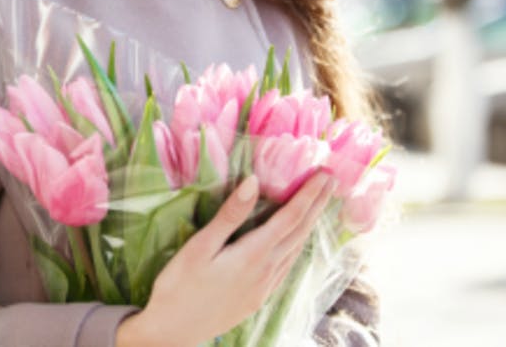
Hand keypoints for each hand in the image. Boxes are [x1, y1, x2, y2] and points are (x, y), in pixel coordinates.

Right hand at [115, 171, 335, 346]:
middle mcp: (266, 271)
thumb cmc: (179, 285)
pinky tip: (295, 242)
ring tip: (319, 204)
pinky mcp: (258, 298)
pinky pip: (286, 265)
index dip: (309, 194)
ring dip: (310, 224)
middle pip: (299, 231)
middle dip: (317, 204)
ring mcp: (264, 287)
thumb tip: (254, 181)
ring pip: (296, 249)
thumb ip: (230, 214)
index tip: (324, 174)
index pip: (290, 217)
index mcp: (253, 254)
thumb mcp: (200, 246)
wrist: (173, 331)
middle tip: (331, 181)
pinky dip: (297, 245)